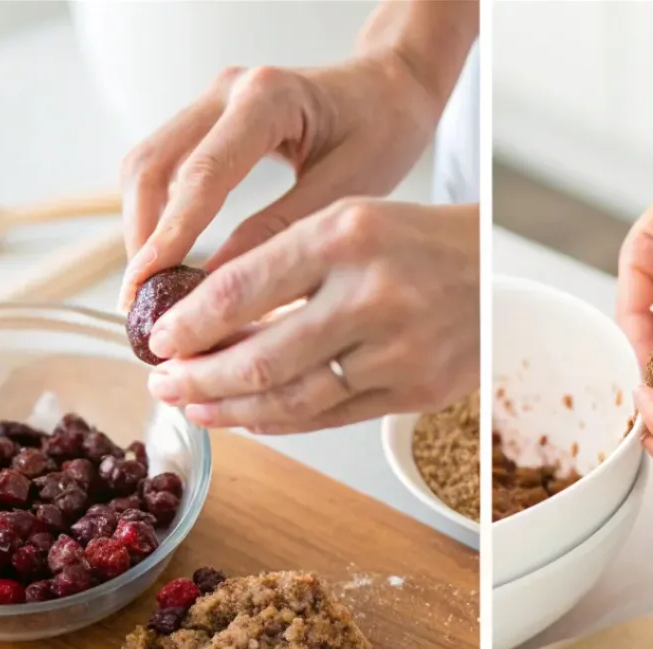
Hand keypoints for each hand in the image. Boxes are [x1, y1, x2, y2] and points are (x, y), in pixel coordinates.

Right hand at [117, 56, 439, 310]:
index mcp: (268, 100)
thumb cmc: (382, 133)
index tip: (147, 288)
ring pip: (147, 165)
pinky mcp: (209, 120)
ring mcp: (212, 101)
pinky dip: (158, 215)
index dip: (169, 237)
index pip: (201, 176)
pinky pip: (165, 167)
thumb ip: (283, 229)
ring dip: (142, 229)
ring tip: (148, 293)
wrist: (389, 91)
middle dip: (142, 239)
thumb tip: (220, 284)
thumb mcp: (347, 189)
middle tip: (140, 304)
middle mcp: (228, 90)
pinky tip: (166, 262)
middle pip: (153, 166)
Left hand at [143, 199, 478, 433]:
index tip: (157, 342)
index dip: (189, 324)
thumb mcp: (349, 222)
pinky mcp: (417, 391)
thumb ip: (283, 263)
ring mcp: (399, 350)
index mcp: (347, 235)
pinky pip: (332, 418)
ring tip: (197, 409)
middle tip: (163, 385)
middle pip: (261, 357)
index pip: (243, 287)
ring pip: (293, 398)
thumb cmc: (415, 243)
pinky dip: (281, 423)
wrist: (495, 271)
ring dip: (233, 410)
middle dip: (199, 378)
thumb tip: (205, 319)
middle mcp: (373, 294)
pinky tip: (250, 420)